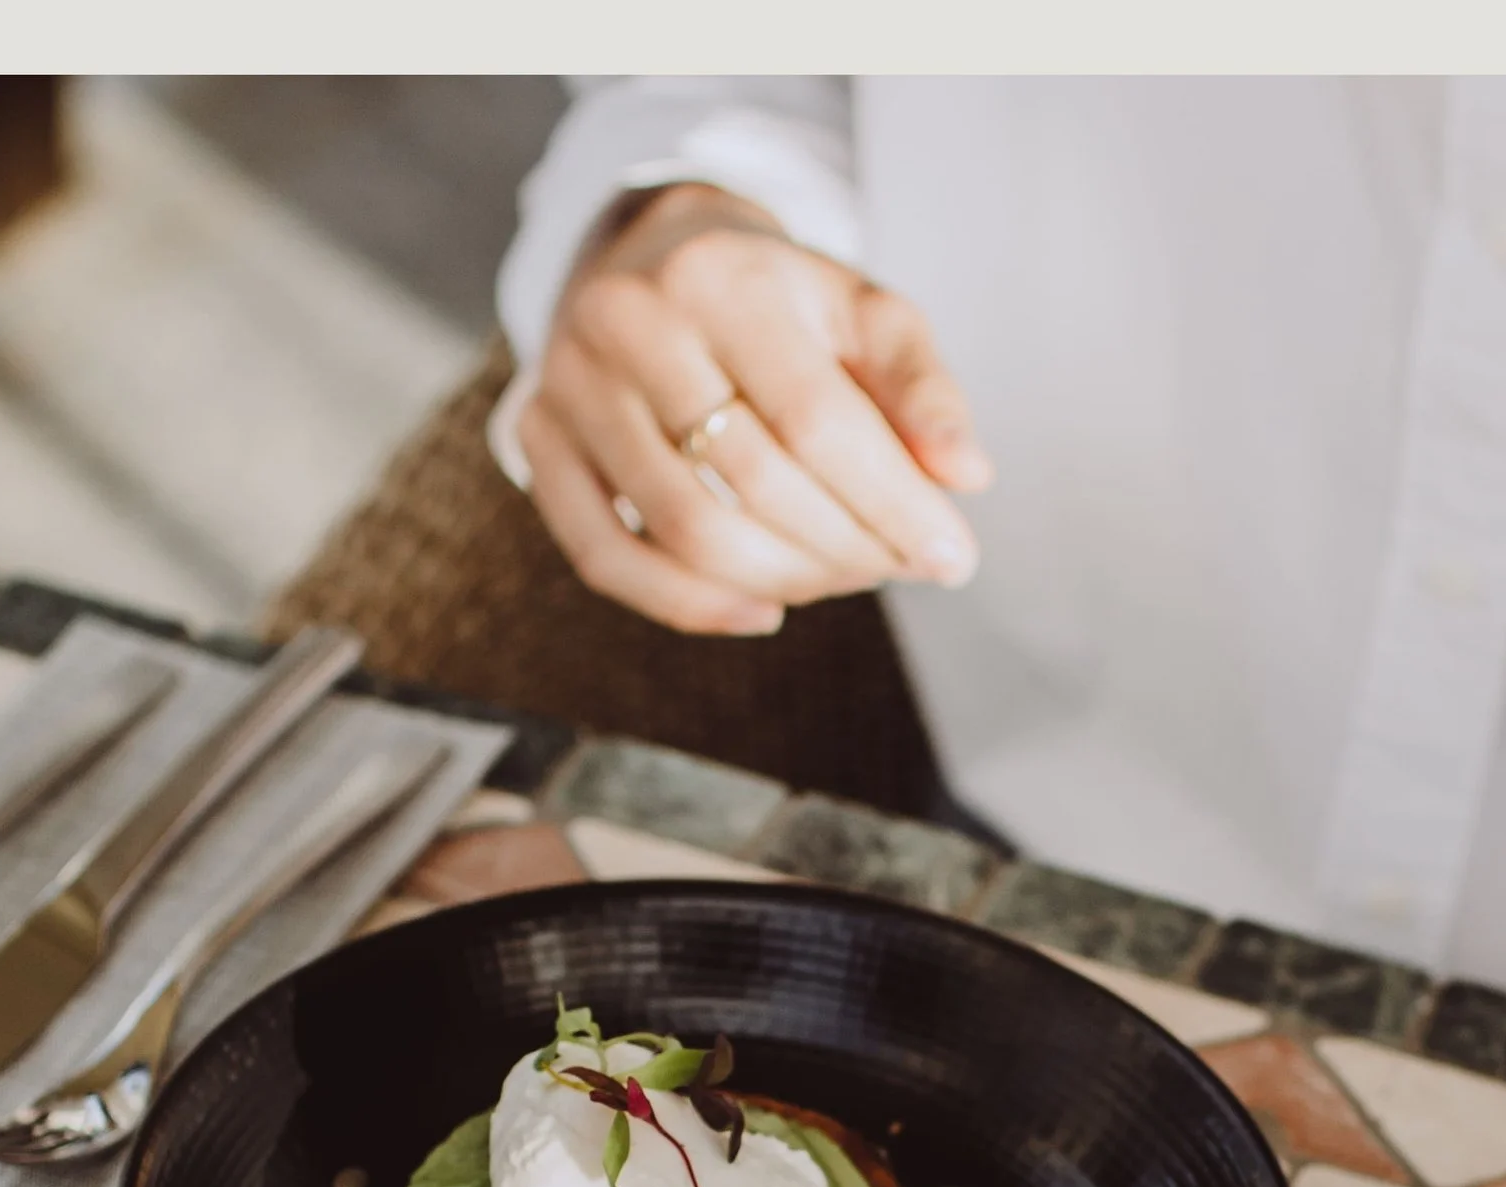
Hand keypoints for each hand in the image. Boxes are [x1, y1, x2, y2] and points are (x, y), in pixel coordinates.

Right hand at [520, 183, 992, 637]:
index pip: (818, 421)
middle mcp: (630, 324)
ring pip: (687, 532)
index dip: (893, 504)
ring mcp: (571, 384)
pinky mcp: (538, 439)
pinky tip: (763, 611)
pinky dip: (690, 607)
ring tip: (842, 576)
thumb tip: (967, 476)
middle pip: (754, 485)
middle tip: (899, 567)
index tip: (952, 558)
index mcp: (720, 279)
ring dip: (784, 580)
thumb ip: (922, 387)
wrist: (654, 257)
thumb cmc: (777, 302)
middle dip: (848, 548)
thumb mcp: (863, 313)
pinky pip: (607, 558)